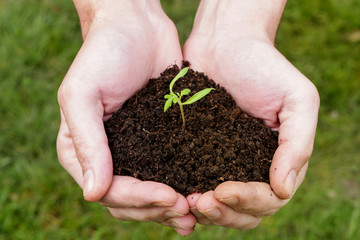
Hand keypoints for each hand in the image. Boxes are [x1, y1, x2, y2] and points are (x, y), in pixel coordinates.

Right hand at [57, 0, 194, 234]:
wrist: (136, 25)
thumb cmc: (104, 53)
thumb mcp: (83, 93)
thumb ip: (86, 143)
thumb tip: (93, 194)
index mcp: (83, 150)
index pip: (109, 190)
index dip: (138, 199)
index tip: (169, 196)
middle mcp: (107, 156)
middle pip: (130, 200)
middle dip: (157, 209)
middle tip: (187, 211)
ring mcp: (135, 150)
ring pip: (150, 192)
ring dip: (170, 207)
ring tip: (195, 214)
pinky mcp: (159, 140)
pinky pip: (169, 171)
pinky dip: (182, 185)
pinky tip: (200, 193)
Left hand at [183, 0, 318, 228]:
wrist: (225, 42)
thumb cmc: (264, 66)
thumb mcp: (297, 99)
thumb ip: (297, 143)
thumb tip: (283, 189)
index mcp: (277, 160)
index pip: (269, 199)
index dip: (248, 202)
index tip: (224, 191)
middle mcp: (251, 166)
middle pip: (243, 211)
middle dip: (223, 212)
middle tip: (200, 201)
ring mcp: (223, 161)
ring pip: (218, 204)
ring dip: (204, 210)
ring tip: (185, 200)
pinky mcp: (197, 151)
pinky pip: (193, 180)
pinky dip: (185, 193)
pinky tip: (172, 190)